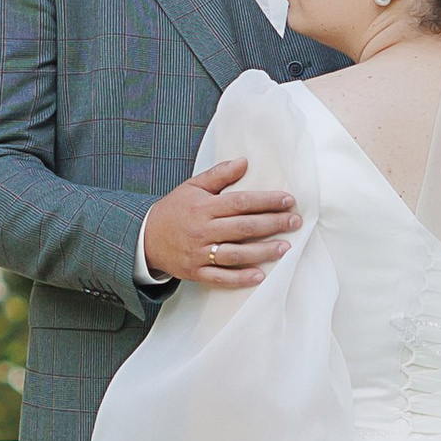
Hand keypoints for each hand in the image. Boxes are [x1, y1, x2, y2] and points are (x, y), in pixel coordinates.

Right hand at [143, 153, 298, 288]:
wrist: (145, 238)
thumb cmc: (174, 209)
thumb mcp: (192, 186)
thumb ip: (219, 174)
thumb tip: (244, 162)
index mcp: (203, 206)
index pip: (240, 202)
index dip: (266, 201)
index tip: (287, 200)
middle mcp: (202, 230)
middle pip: (243, 228)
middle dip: (272, 224)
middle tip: (295, 222)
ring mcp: (199, 253)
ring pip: (235, 254)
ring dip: (262, 252)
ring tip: (285, 247)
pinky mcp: (195, 272)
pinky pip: (220, 277)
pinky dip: (240, 278)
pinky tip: (260, 275)